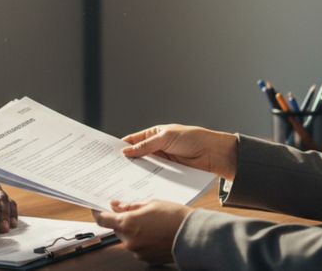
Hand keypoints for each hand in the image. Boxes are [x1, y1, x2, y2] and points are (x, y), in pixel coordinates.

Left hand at [92, 200, 191, 264]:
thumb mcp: (150, 203)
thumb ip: (130, 206)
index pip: (103, 220)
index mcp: (127, 224)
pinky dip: (142, 240)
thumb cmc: (174, 217)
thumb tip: (116, 206)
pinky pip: (138, 247)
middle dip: (122, 220)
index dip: (98, 213)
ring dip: (133, 230)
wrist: (193, 235)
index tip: (97, 208)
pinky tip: (155, 233)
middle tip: (135, 212)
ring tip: (151, 222)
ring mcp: (137, 252)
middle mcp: (129, 240)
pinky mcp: (146, 259)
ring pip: (128, 239)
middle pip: (116, 229)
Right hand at [121, 124, 237, 180]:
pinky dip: (147, 180)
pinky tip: (138, 185)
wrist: (214, 154)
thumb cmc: (193, 139)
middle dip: (125, 162)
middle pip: (136, 156)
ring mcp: (162, 162)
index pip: (132, 140)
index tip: (107, 155)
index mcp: (153, 134)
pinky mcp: (169, 173)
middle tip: (110, 170)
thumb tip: (126, 151)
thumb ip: (145, 145)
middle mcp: (156, 148)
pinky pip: (155, 177)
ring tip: (121, 180)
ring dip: (135, 172)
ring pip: (144, 168)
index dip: (120, 146)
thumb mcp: (166, 137)